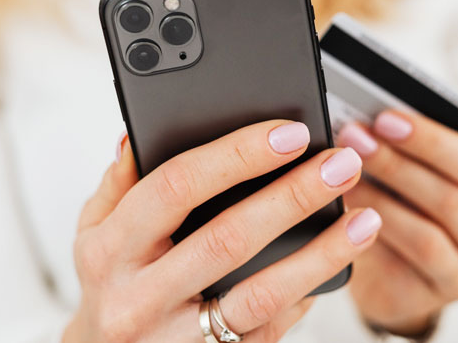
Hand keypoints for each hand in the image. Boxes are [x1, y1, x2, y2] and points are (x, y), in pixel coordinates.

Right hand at [64, 120, 381, 342]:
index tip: (289, 133)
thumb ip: (119, 184)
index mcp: (109, 250)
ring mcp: (178, 337)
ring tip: (364, 219)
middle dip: (292, 196)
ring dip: (321, 254)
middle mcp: (139, 297)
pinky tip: (339, 263)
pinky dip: (307, 293)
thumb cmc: (111, 286)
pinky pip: (269, 327)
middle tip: (341, 165)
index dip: (236, 155)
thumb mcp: (93, 234)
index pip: (176, 187)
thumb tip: (140, 134)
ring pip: (260, 294)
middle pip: (227, 238)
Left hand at [336, 111, 457, 335]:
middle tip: (355, 139)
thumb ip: (400, 151)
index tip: (384, 118)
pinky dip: (372, 237)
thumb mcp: (405, 180)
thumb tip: (366, 121)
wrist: (383, 278)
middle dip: (397, 164)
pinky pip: (403, 268)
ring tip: (341, 176)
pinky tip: (344, 217)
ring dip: (380, 201)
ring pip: (427, 236)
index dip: (429, 139)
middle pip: (452, 198)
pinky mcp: (430, 300)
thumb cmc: (397, 212)